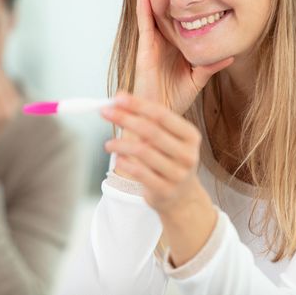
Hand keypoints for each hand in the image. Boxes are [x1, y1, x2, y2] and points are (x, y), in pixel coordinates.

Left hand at [102, 92, 209, 215]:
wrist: (181, 197)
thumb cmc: (168, 160)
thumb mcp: (166, 138)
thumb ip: (146, 118)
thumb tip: (119, 97)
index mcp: (190, 136)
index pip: (161, 114)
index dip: (138, 105)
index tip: (117, 98)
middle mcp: (188, 154)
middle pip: (151, 131)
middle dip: (125, 119)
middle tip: (105, 112)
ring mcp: (178, 174)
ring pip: (142, 152)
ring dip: (120, 144)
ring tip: (109, 144)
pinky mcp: (165, 190)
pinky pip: (140, 173)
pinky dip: (125, 163)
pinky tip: (118, 159)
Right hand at [133, 0, 233, 114]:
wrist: (157, 118)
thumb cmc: (172, 101)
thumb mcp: (197, 79)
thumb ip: (210, 65)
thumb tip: (229, 54)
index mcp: (170, 46)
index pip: (172, 16)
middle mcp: (159, 41)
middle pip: (158, 6)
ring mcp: (150, 43)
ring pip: (147, 9)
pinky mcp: (144, 50)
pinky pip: (144, 22)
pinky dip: (143, 4)